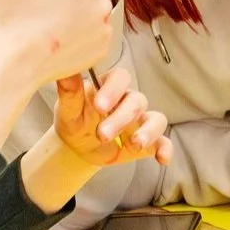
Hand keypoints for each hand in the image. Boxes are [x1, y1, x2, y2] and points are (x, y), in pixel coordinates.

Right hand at [0, 0, 115, 88]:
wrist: (14, 66)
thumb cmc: (12, 20)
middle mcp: (102, 6)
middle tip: (44, 3)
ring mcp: (104, 31)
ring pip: (92, 7)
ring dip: (76, 9)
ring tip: (49, 22)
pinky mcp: (101, 50)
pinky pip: (95, 30)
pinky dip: (80, 32)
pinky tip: (58, 38)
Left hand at [21, 69, 171, 210]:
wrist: (78, 148)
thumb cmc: (75, 121)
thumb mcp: (69, 109)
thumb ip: (70, 91)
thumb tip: (65, 71)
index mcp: (110, 87)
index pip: (120, 78)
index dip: (113, 90)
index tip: (99, 106)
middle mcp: (128, 101)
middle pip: (136, 101)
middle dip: (121, 119)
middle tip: (103, 134)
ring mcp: (140, 121)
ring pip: (155, 119)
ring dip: (148, 131)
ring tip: (136, 144)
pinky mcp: (148, 141)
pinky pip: (162, 141)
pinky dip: (165, 148)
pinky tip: (162, 158)